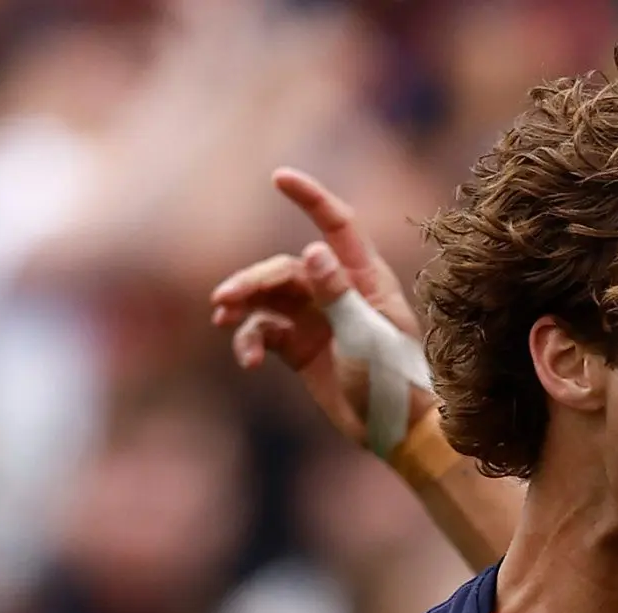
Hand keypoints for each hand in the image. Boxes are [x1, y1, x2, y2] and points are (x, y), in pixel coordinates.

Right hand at [207, 168, 426, 448]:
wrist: (396, 431)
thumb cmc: (393, 380)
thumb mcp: (365, 336)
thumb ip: (337, 294)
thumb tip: (311, 249)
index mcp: (364, 279)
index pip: (336, 226)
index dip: (310, 199)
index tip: (279, 177)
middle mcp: (337, 292)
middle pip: (285, 269)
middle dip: (253, 280)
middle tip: (226, 299)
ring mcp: (316, 318)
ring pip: (268, 298)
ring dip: (243, 306)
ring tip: (221, 319)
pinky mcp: (299, 347)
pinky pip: (265, 332)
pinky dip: (251, 341)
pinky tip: (248, 361)